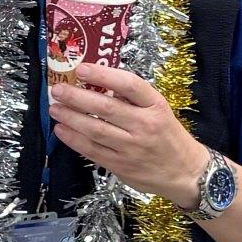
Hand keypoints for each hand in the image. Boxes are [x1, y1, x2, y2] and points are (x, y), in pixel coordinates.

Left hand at [47, 63, 207, 207]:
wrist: (186, 173)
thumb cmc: (167, 134)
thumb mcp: (158, 110)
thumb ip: (132, 98)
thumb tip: (96, 81)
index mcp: (155, 106)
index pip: (130, 85)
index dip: (104, 75)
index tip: (82, 68)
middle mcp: (144, 125)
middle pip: (106, 108)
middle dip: (77, 97)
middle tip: (58, 89)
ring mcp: (132, 148)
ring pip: (95, 130)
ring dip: (70, 117)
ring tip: (55, 108)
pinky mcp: (121, 166)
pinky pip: (92, 150)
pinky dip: (74, 139)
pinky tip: (61, 130)